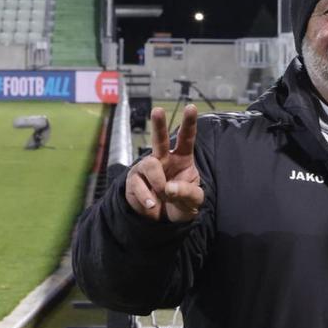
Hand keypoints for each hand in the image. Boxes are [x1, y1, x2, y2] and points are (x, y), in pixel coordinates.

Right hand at [125, 105, 203, 221]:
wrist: (163, 220)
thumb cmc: (181, 204)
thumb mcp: (193, 201)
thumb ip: (187, 193)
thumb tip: (169, 188)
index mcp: (183, 158)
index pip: (187, 139)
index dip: (189, 123)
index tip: (191, 107)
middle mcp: (164, 159)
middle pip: (160, 139)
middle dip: (158, 124)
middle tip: (158, 110)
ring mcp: (147, 168)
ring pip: (149, 164)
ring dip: (158, 181)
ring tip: (163, 195)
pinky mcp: (134, 180)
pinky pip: (137, 184)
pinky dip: (146, 197)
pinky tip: (152, 205)